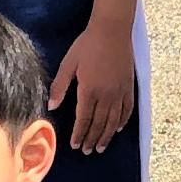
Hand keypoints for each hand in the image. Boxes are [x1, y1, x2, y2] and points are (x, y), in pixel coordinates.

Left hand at [50, 17, 138, 154]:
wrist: (112, 30)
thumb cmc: (87, 45)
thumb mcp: (68, 64)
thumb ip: (60, 86)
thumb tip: (51, 106)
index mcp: (89, 90)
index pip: (83, 119)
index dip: (79, 134)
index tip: (75, 145)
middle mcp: (106, 95)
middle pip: (99, 124)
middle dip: (92, 139)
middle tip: (88, 151)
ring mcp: (120, 92)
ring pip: (113, 121)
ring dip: (107, 136)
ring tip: (101, 147)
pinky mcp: (129, 87)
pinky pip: (127, 110)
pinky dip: (123, 121)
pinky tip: (118, 129)